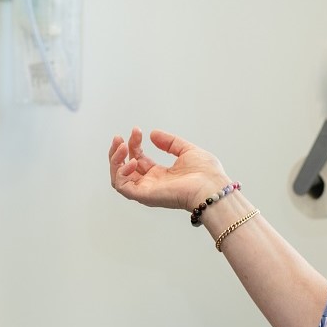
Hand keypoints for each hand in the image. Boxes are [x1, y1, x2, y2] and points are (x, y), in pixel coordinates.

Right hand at [108, 127, 231, 210]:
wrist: (211, 187)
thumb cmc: (206, 174)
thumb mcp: (186, 150)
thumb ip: (169, 142)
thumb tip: (153, 134)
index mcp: (160, 174)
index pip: (138, 158)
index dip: (134, 143)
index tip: (137, 131)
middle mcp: (151, 183)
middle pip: (124, 167)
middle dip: (119, 150)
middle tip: (120, 137)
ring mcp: (146, 190)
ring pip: (118, 177)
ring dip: (115, 160)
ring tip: (122, 146)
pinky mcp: (144, 195)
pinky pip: (122, 186)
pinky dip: (121, 172)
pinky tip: (131, 160)